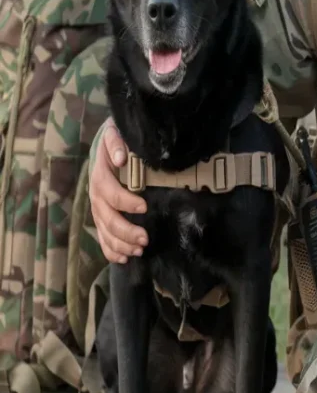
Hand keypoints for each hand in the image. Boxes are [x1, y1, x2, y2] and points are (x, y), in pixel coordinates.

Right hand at [90, 119, 147, 263]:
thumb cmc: (116, 141)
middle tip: (145, 239)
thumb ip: (116, 143)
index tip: (144, 206)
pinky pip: (102, 237)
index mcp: (100, 176)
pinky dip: (111, 250)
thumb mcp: (114, 134)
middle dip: (125, 231)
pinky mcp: (101, 216)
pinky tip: (123, 259)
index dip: (125, 201)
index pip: (110, 192)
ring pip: (105, 231)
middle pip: (107, 217)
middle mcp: (96, 195)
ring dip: (120, 244)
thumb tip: (120, 158)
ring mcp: (97, 208)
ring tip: (139, 251)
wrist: (107, 144)